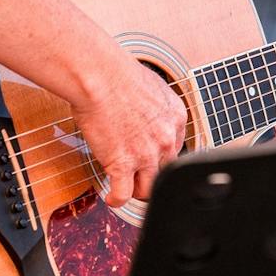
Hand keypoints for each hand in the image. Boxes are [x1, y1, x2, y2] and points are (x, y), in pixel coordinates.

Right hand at [71, 49, 188, 206]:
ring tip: (124, 186)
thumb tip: (149, 120)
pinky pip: (123, 195)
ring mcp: (145, 154)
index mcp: (176, 117)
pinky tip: (111, 196)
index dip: (160, 157)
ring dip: (135, 190)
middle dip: (149, 175)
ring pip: (147, 189)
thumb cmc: (117, 75)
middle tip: (137, 176)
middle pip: (164, 171)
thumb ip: (156, 111)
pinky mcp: (122, 164)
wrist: (100, 76)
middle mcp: (165, 138)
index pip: (176, 150)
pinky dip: (116, 200)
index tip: (150, 160)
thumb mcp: (153, 89)